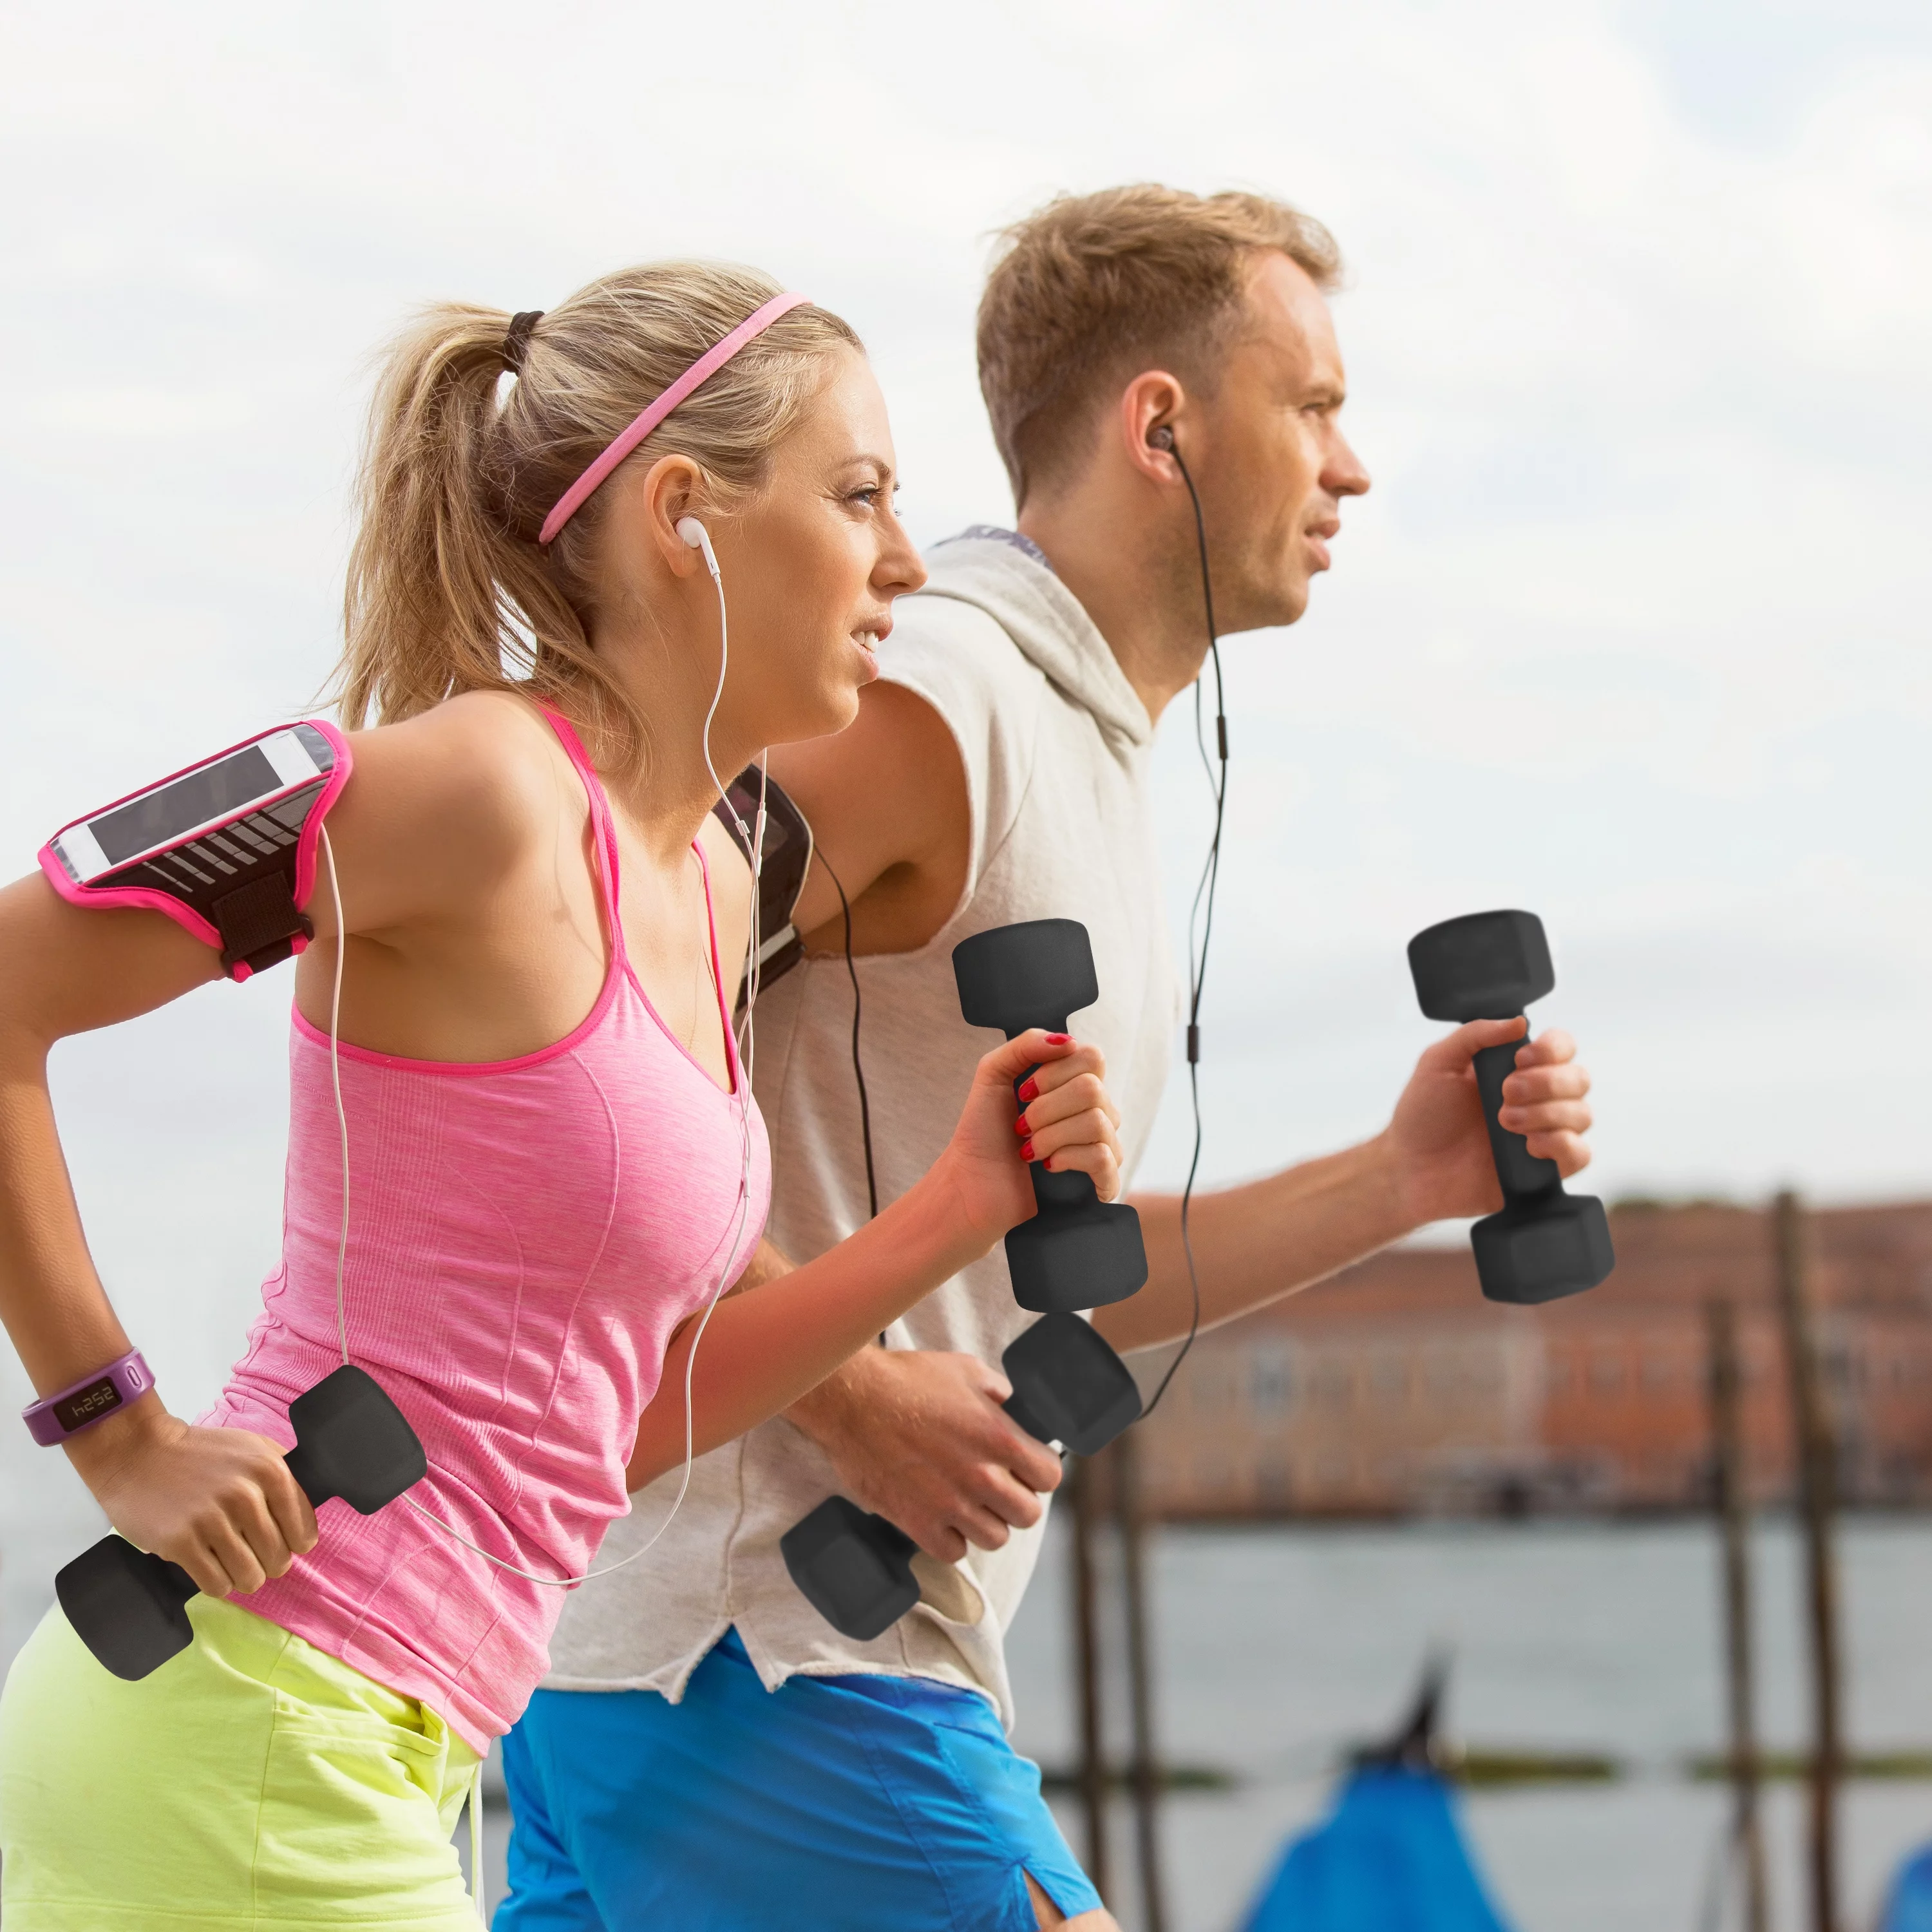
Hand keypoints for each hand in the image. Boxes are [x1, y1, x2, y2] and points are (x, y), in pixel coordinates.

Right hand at [65, 1393, 317, 1597]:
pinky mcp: (180, 1543)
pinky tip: (209, 1566)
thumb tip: (305, 1515)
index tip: (282, 1543)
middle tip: (250, 1552)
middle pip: (278, 1560)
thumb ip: (282, 1476)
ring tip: (230, 1562)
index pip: (304, 1533)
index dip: (295, 1544)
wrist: (139, 1453)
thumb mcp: (252, 1448)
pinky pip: (216, 1585)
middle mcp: (246, 1496)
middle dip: (267, 1563)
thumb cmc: (199, 1453)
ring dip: (243, 1577)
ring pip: (250, 1578)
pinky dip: (217, 1583)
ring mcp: (212, 1521)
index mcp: (271, 1471)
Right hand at [788, 1348, 1062, 1562]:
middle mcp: (979, 1476)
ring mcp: (949, 1505)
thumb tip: (1015, 1407)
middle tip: (1000, 1486)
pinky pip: (954, 1553)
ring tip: (971, 1503)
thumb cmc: (906, 1379)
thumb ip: (998, 1393)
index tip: (1029, 1468)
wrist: (851, 1400)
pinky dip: (952, 1540)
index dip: (1041, 1472)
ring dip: (988, 1522)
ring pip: (995, 1538)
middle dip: (1019, 1499)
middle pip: (1028, 1514)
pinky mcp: (916, 1524)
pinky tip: (944, 1518)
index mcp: (998, 1437)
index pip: (1050, 1476)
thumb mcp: (965, 1370)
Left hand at [929, 1031, 1121, 1249]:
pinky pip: (1104, 1158)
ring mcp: (1101, 1145)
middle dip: (1045, 1109)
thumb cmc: (984, 1130)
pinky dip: (1067, 1159)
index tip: (1024, 1093)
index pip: (1092, 1057)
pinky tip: (1049, 1166)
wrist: (972, 1182)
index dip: (1054, 1073)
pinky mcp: (1100, 1180)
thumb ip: (1027, 1044)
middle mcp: (1096, 1111)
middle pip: (1092, 1090)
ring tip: (1030, 1149)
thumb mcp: (994, 1072)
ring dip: (1051, 1136)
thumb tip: (1068, 1041)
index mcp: (1075, 1084)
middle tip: (1022, 1125)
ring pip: (1097, 1123)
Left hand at [1382, 1020, 1593, 1227]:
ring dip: (1546, 1114)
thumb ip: (1475, 1034)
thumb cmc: (1423, 1117)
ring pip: (1582, 1114)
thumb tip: (1519, 1021)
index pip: (1561, 1047)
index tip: (1520, 1059)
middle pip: (1579, 1078)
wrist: (1413, 1170)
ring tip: (1505, 1122)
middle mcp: (1537, 1098)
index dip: (1552, 1048)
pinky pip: (1581, 1154)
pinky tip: (1529, 1146)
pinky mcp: (1546, 1168)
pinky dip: (1561, 1145)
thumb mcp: (1438, 1063)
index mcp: (1515, 1069)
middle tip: (1506, 1093)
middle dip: (1546, 1083)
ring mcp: (1544, 1133)